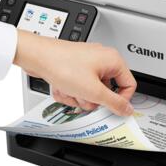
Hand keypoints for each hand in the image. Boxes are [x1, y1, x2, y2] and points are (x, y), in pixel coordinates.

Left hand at [13, 30, 136, 115]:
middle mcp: (102, 59)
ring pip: (91, 91)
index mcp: (113, 60)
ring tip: (69, 90)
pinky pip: (79, 87)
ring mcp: (88, 63)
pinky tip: (62, 87)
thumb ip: (114, 102)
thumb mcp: (93, 91)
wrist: (36, 56)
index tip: (110, 108)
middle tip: (83, 97)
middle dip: (92, 99)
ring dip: (79, 96)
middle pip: (107, 91)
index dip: (120, 100)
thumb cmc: (62, 65)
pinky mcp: (75, 67)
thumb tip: (127, 109)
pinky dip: (70, 91)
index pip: (129, 86)